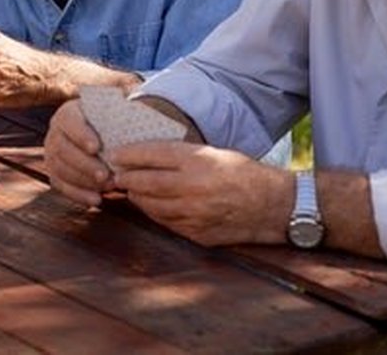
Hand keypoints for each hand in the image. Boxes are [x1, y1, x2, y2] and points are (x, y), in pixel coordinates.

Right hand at [44, 100, 113, 206]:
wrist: (103, 138)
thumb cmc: (112, 125)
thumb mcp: (115, 113)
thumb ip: (120, 111)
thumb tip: (134, 107)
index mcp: (68, 114)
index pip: (69, 122)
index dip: (80, 135)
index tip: (96, 147)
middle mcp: (55, 133)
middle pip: (62, 149)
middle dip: (84, 164)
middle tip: (105, 175)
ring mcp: (52, 154)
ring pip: (60, 169)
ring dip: (84, 181)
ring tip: (108, 187)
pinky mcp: (54, 173)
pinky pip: (61, 186)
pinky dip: (78, 195)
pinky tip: (96, 200)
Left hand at [109, 141, 289, 246]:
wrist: (273, 206)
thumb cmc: (243, 174)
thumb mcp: (215, 153)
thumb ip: (182, 155)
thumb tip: (147, 154)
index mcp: (199, 162)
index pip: (153, 155)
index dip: (129, 154)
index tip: (115, 153)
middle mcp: (194, 188)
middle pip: (146, 182)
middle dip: (125, 178)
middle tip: (114, 174)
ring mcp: (194, 214)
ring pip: (151, 206)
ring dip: (136, 197)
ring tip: (129, 189)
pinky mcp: (196, 233)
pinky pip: (165, 222)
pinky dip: (153, 212)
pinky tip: (150, 205)